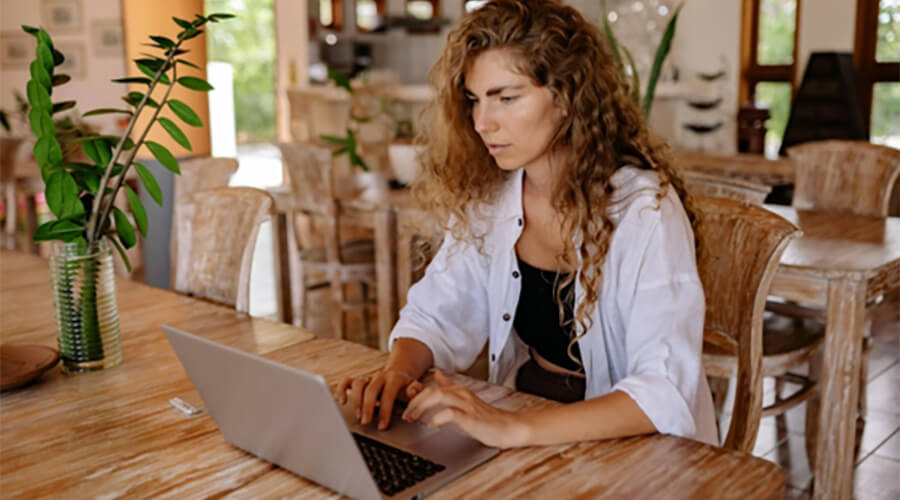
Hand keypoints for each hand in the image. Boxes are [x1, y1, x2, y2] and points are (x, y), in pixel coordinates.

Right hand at [337, 368, 424, 429]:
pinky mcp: (360, 381)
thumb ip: (416, 390)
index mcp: (394, 378)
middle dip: (368, 407)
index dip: (385, 410)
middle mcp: (380, 376)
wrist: (399, 374)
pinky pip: (347, 381)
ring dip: (357, 401)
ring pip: (358, 384)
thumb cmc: (406, 386)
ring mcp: (369, 378)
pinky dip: (342, 390)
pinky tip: (342, 402)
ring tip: (359, 416)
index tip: (382, 426)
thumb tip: (411, 393)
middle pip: (371, 389)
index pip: (388, 394)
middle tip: (366, 423)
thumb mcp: (415, 387)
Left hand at [401, 370, 528, 448]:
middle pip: (430, 390)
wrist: (507, 427)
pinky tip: (432, 425)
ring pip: (438, 396)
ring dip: (421, 407)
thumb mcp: (463, 400)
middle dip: (414, 402)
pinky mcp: (471, 417)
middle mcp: (460, 393)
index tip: (405, 403)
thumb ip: (449, 388)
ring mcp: (466, 404)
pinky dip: (438, 418)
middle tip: (406, 415)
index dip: (414, 393)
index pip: (431, 386)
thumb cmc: (484, 417)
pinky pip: (450, 413)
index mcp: (457, 390)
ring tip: (413, 418)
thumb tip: (437, 375)